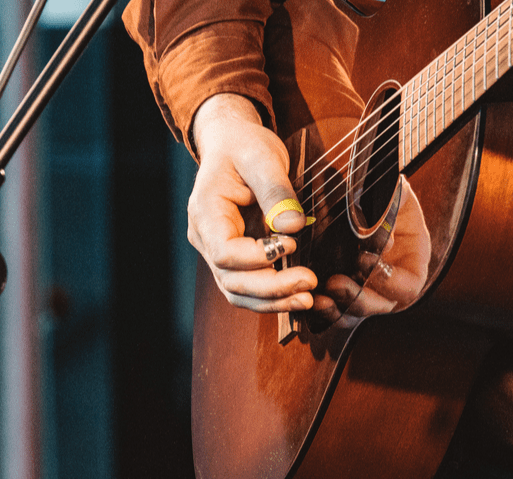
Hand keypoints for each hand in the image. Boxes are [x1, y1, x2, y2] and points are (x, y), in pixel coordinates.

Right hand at [189, 93, 316, 311]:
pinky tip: (296, 296)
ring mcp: (215, 250)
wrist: (231, 144)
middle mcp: (204, 237)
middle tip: (309, 283)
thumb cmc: (243, 147)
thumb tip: (293, 226)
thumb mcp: (262, 158)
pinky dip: (270, 296)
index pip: (224, 251)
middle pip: (230, 279)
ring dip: (271, 300)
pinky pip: (245, 287)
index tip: (291, 244)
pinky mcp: (231, 257)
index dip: (257, 257)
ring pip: (236, 291)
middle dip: (271, 287)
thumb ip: (276, 192)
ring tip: (307, 299)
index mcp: (205, 211)